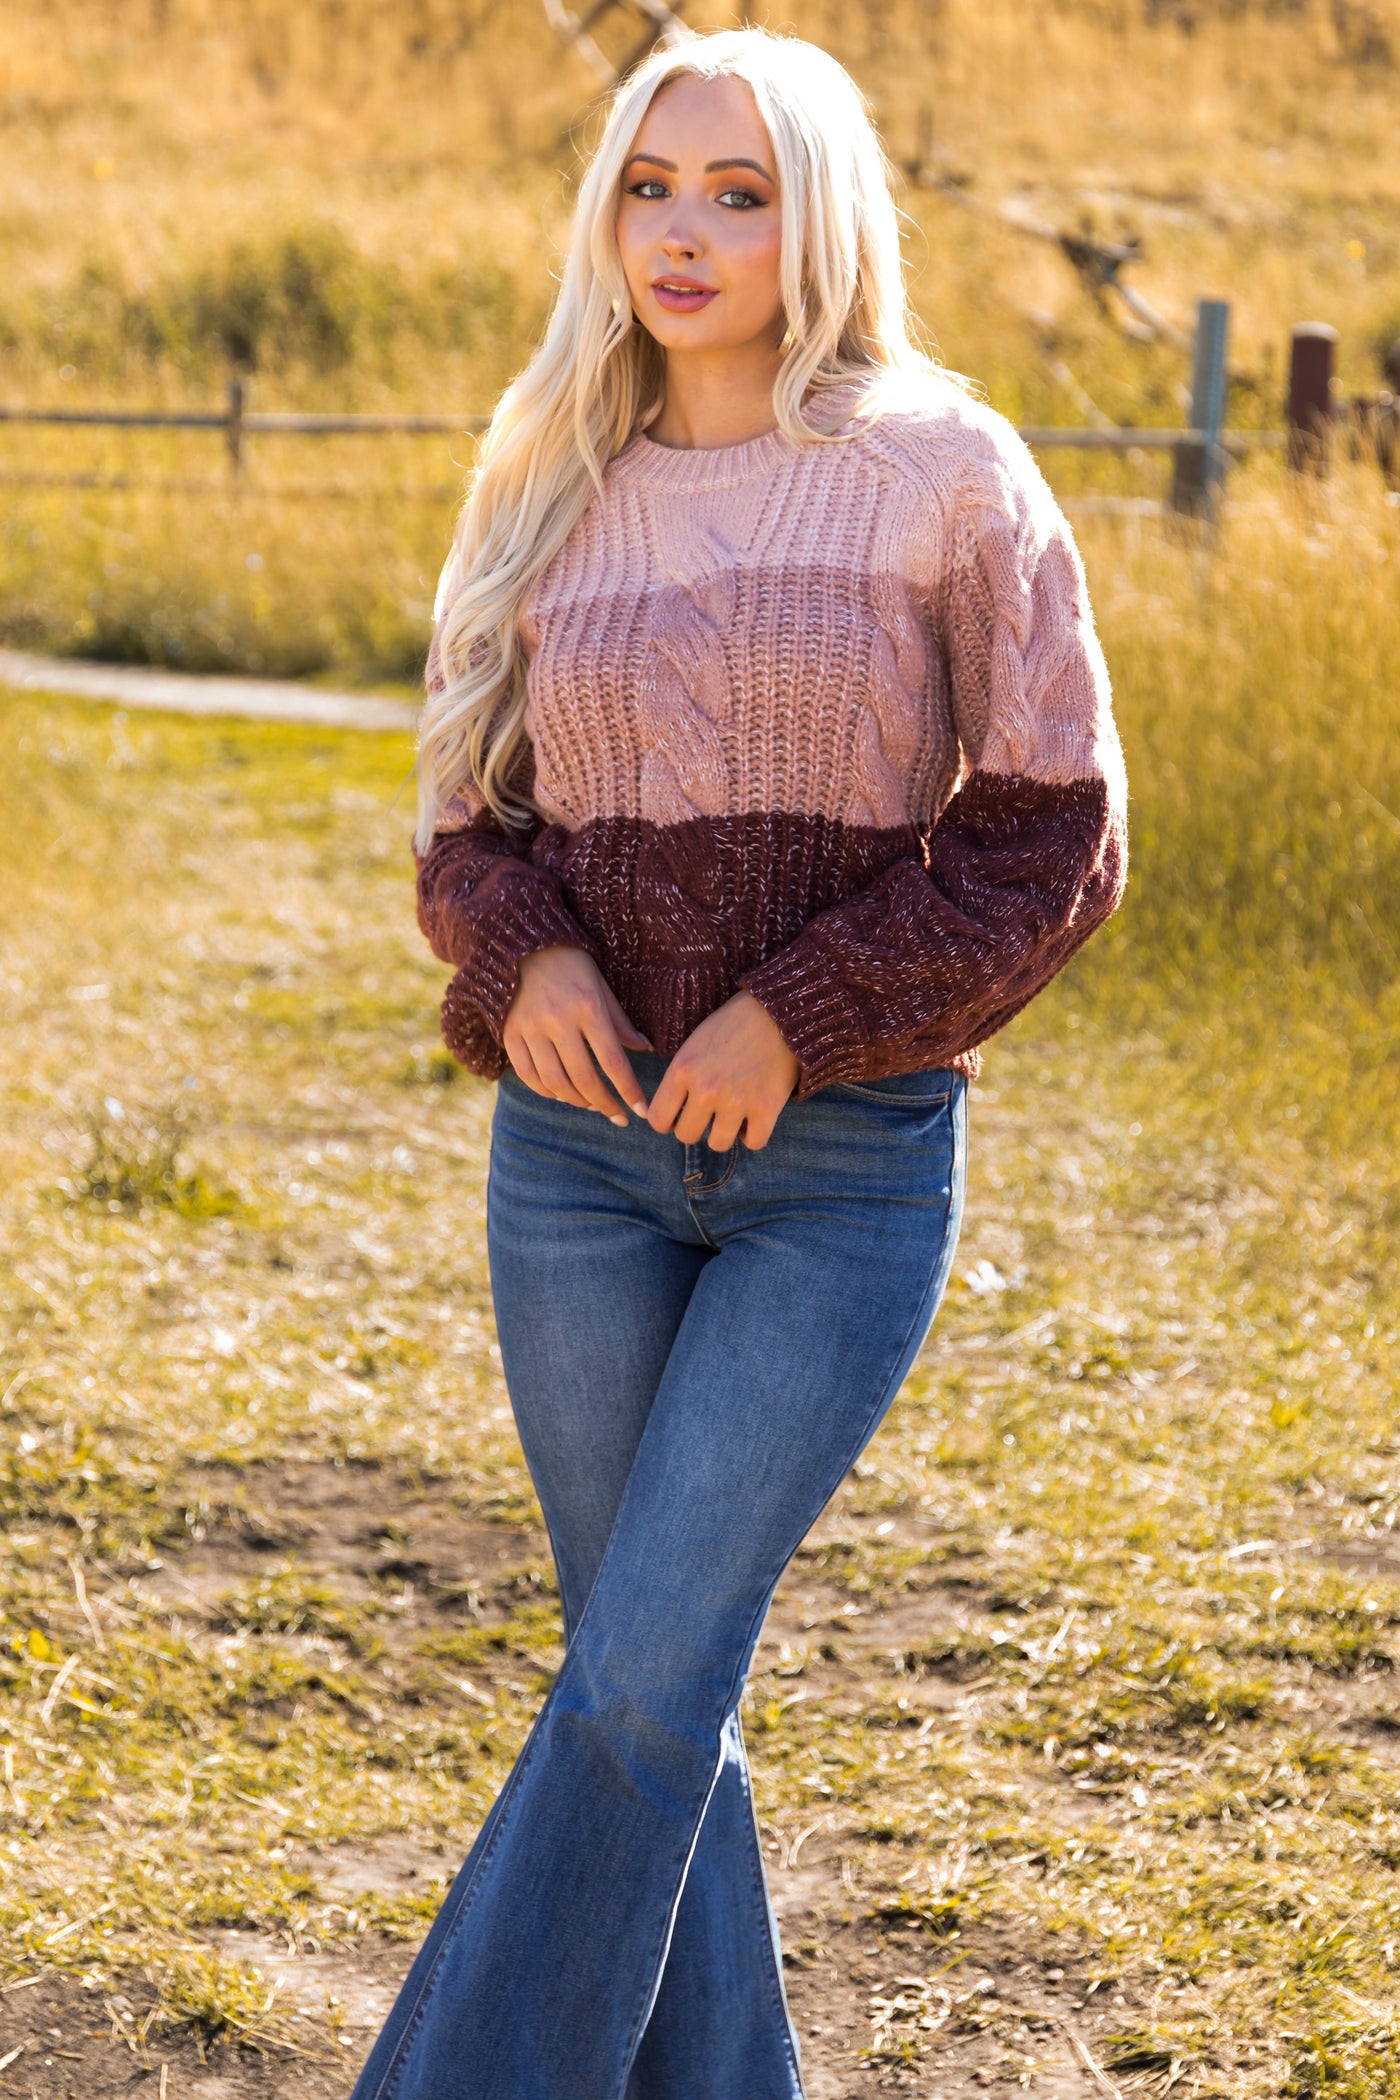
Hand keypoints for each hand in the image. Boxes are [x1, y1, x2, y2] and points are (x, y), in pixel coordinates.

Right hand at [503, 946, 651, 1126]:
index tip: (640, 1112)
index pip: (613, 1062)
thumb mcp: (602, 988)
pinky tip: (560, 1094)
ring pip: (555, 1082)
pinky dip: (546, 1091)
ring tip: (591, 1103)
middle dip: (604, 1104)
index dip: (629, 1091)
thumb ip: (620, 1022)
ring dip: (576, 1101)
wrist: (525, 944)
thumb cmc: (573, 966)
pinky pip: (527, 1074)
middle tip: (617, 1115)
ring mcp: (531, 1027)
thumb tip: (644, 1049)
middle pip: (584, 1078)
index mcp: (589, 1007)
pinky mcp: (510, 1032)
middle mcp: (559, 1020)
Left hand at [646, 991, 799, 1151]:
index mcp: (683, 1069)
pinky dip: (753, 1134)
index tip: (679, 1117)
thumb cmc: (733, 1026)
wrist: (778, 1013)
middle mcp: (706, 1089)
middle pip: (686, 1136)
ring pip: (718, 1144)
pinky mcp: (766, 1108)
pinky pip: (753, 1142)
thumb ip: (681, 1077)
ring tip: (732, 1116)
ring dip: (724, 1133)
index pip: (658, 1119)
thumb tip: (672, 1114)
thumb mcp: (694, 1044)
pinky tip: (754, 1118)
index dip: (668, 1122)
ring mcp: (736, 1101)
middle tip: (709, 1115)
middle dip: (696, 1128)